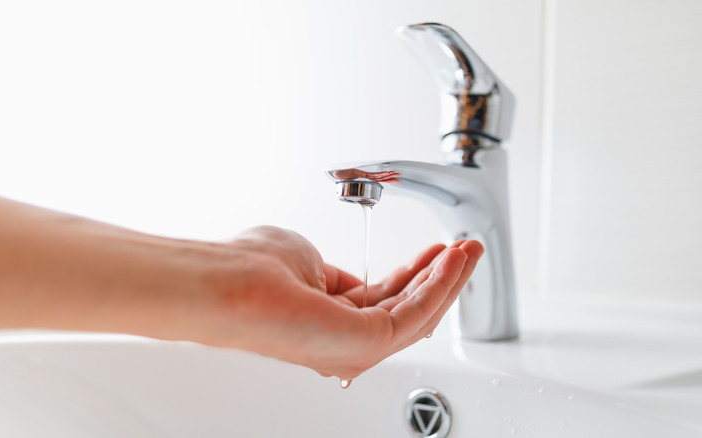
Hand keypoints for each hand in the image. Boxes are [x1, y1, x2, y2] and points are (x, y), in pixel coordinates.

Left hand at [201, 226, 483, 379]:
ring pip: (418, 313)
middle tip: (465, 249)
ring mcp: (356, 345)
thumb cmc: (252, 269)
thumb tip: (349, 280)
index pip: (385, 299)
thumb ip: (334, 275)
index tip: (436, 251)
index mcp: (330, 319)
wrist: (231, 283)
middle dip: (441, 275)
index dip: (415, 272)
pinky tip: (452, 261)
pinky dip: (439, 285)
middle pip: (408, 307)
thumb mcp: (307, 260)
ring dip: (448, 279)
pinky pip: (415, 314)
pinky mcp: (367, 343)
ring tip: (469, 250)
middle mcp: (345, 338)